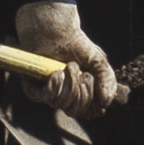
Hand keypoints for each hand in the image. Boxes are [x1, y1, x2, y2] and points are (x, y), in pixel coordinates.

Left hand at [13, 0, 125, 118]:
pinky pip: (45, 98)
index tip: (94, 86)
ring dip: (69, 84)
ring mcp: (51, 93)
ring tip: (69, 66)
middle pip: (75, 111)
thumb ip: (107, 81)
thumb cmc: (76, 46)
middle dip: (82, 92)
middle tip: (83, 73)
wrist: (56, 31)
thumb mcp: (98, 62)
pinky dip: (54, 87)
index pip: (89, 113)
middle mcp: (66, 97)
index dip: (92, 105)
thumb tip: (105, 103)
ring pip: (61, 104)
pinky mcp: (35, 88)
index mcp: (82, 94)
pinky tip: (56, 73)